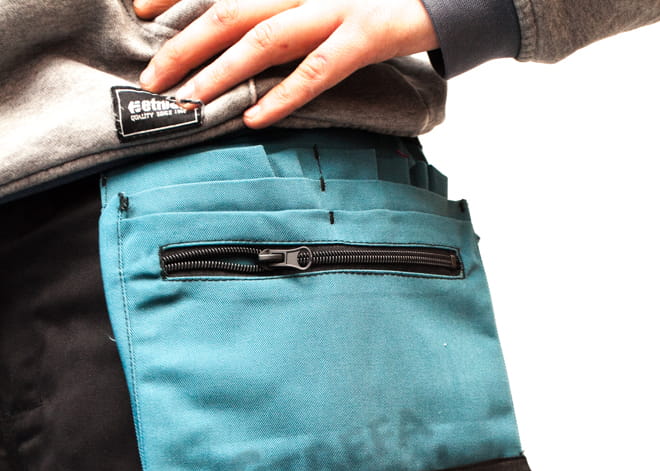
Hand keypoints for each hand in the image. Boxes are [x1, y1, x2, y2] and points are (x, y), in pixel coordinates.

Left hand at [135, 0, 437, 127]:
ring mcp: (337, 6)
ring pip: (265, 37)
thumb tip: (241, 31)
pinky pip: (318, 70)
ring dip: (221, 72)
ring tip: (190, 101)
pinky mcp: (367, 35)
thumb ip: (284, 4)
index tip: (139, 7)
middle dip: (184, 44)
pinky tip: (254, 117)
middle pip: (230, 10)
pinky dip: (284, 94)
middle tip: (152, 78)